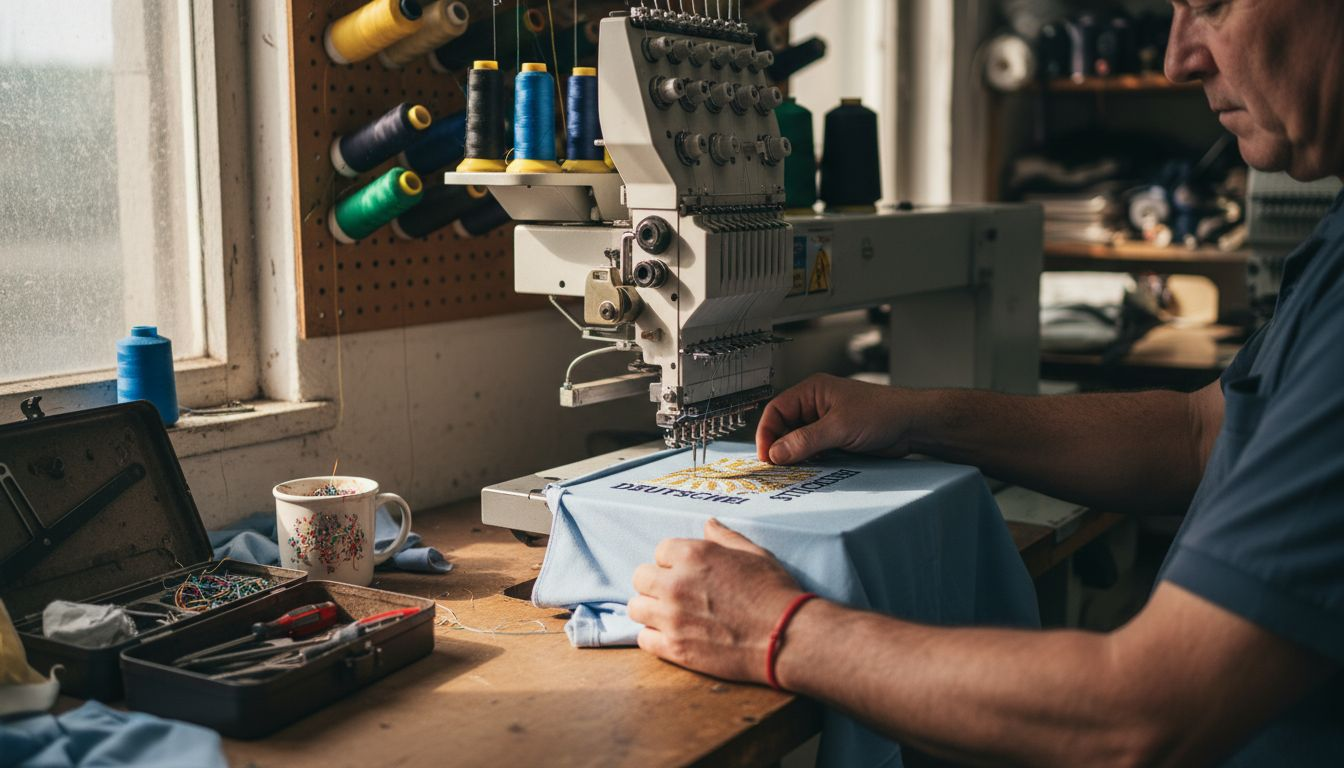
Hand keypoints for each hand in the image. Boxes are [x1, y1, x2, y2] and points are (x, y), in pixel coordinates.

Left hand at [630, 519, 802, 683]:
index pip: (661, 550)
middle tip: (675, 593)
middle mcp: (676, 583)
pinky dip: (655, 637)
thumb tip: (708, 523)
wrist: (786, 636)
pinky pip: (644, 639)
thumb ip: (724, 538)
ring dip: (651, 609)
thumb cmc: (774, 592)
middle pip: (640, 577)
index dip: (674, 561)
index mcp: (694, 554)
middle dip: (656, 583)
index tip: (687, 572)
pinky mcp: (675, 648)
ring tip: (671, 615)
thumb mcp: (753, 554)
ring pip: (636, 608)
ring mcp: (673, 617)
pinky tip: (674, 636)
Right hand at [756, 373, 923, 464]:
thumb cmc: (883, 412)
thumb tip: (776, 452)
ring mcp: (826, 423)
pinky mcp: (836, 439)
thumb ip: (805, 440)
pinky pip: (814, 451)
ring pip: (798, 441)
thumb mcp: (839, 427)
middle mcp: (816, 405)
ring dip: (795, 456)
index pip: (776, 410)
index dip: (767, 433)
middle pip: (784, 427)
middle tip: (778, 468)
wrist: (913, 425)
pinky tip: (812, 470)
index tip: (766, 456)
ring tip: (795, 471)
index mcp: (812, 391)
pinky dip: (809, 461)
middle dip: (780, 447)